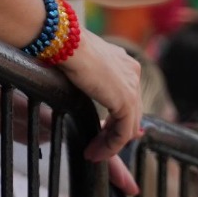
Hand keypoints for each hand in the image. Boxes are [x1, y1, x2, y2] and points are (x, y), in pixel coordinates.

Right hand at [56, 30, 144, 162]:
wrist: (66, 42)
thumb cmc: (64, 48)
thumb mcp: (81, 66)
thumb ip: (91, 80)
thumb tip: (88, 93)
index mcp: (124, 61)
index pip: (127, 97)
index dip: (115, 119)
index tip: (100, 133)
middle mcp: (133, 71)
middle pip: (131, 113)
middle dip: (114, 135)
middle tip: (95, 149)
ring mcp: (132, 86)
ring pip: (128, 126)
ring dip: (110, 144)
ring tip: (92, 154)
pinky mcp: (126, 100)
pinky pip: (123, 133)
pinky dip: (110, 147)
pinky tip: (94, 153)